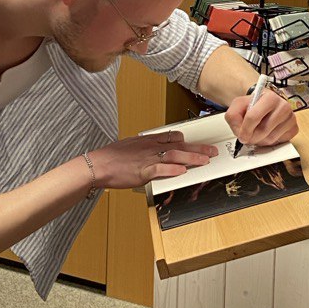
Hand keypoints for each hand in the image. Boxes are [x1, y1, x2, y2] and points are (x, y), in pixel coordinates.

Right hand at [87, 132, 216, 189]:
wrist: (97, 165)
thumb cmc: (111, 157)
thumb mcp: (131, 145)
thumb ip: (145, 147)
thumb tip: (155, 151)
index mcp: (148, 140)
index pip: (172, 136)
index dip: (188, 141)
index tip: (198, 144)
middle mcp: (150, 147)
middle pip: (179, 146)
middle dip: (198, 149)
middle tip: (211, 152)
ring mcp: (147, 158)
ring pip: (174, 156)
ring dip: (191, 158)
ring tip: (205, 161)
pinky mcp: (142, 171)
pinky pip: (160, 169)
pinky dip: (172, 170)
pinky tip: (182, 171)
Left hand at [225, 87, 297, 148]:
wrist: (264, 105)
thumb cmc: (252, 105)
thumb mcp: (238, 105)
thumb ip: (233, 116)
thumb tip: (240, 131)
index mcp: (270, 97)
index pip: (253, 117)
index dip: (244, 130)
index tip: (241, 136)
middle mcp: (283, 106)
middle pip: (263, 130)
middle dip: (252, 137)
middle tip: (248, 137)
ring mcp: (291, 118)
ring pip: (270, 139)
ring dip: (260, 140)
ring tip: (257, 133)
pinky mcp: (294, 129)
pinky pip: (279, 142)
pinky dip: (270, 142)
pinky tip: (267, 134)